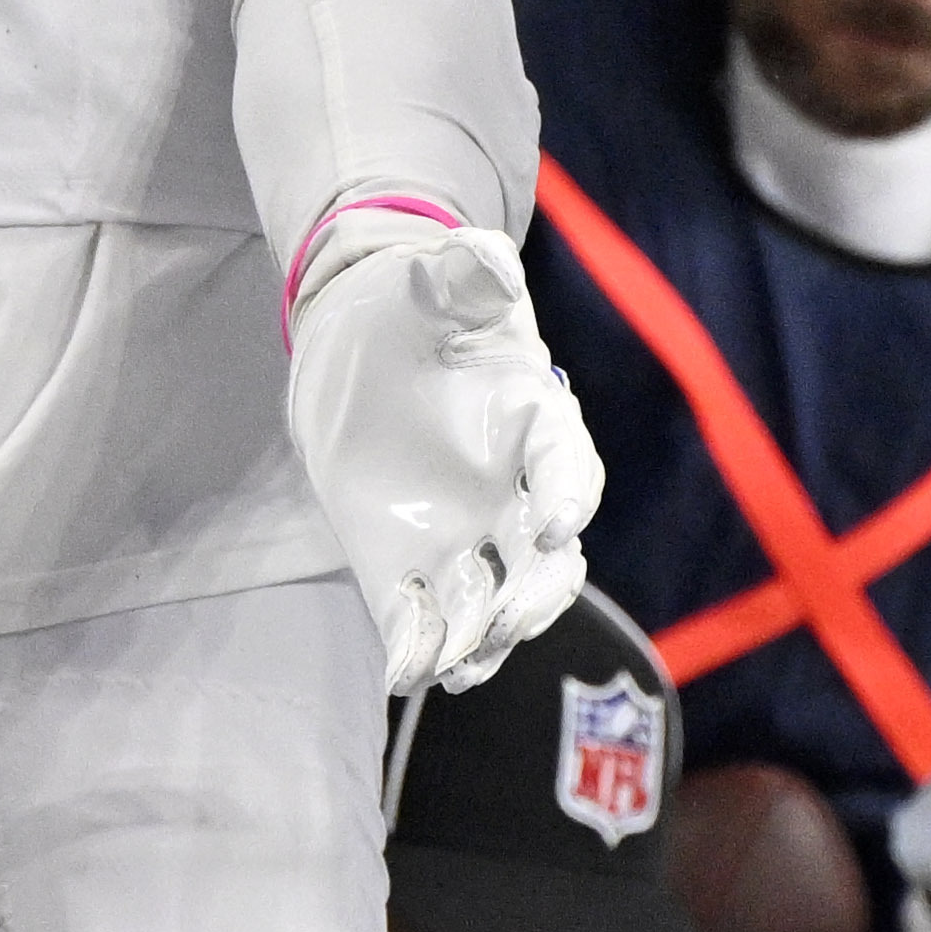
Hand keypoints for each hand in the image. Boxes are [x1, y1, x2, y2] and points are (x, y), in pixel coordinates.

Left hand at [282, 213, 598, 694]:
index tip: (555, 518)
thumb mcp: (439, 283)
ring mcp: (461, 538)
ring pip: (490, 608)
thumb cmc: (416, 305)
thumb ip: (466, 276)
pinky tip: (403, 672)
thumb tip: (488, 259)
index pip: (570, 468)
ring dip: (479, 640)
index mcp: (537, 422)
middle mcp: (512, 495)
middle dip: (532, 597)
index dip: (570, 494)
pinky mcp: (402, 567)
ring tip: (457, 664)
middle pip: (547, 566)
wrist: (361, 340)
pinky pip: (419, 621)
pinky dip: (416, 651)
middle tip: (504, 616)